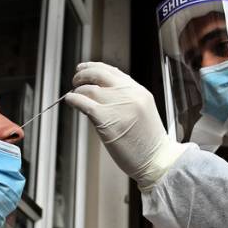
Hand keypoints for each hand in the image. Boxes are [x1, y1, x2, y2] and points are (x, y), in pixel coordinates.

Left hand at [65, 62, 186, 189]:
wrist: (157, 160)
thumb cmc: (148, 143)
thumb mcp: (142, 112)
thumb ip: (125, 99)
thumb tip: (101, 92)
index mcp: (139, 92)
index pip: (113, 71)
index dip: (95, 67)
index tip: (86, 69)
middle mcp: (129, 94)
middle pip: (99, 74)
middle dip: (83, 74)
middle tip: (76, 80)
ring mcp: (118, 106)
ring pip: (89, 88)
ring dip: (77, 90)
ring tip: (74, 96)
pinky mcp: (106, 119)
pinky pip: (83, 103)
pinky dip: (73, 99)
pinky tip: (70, 101)